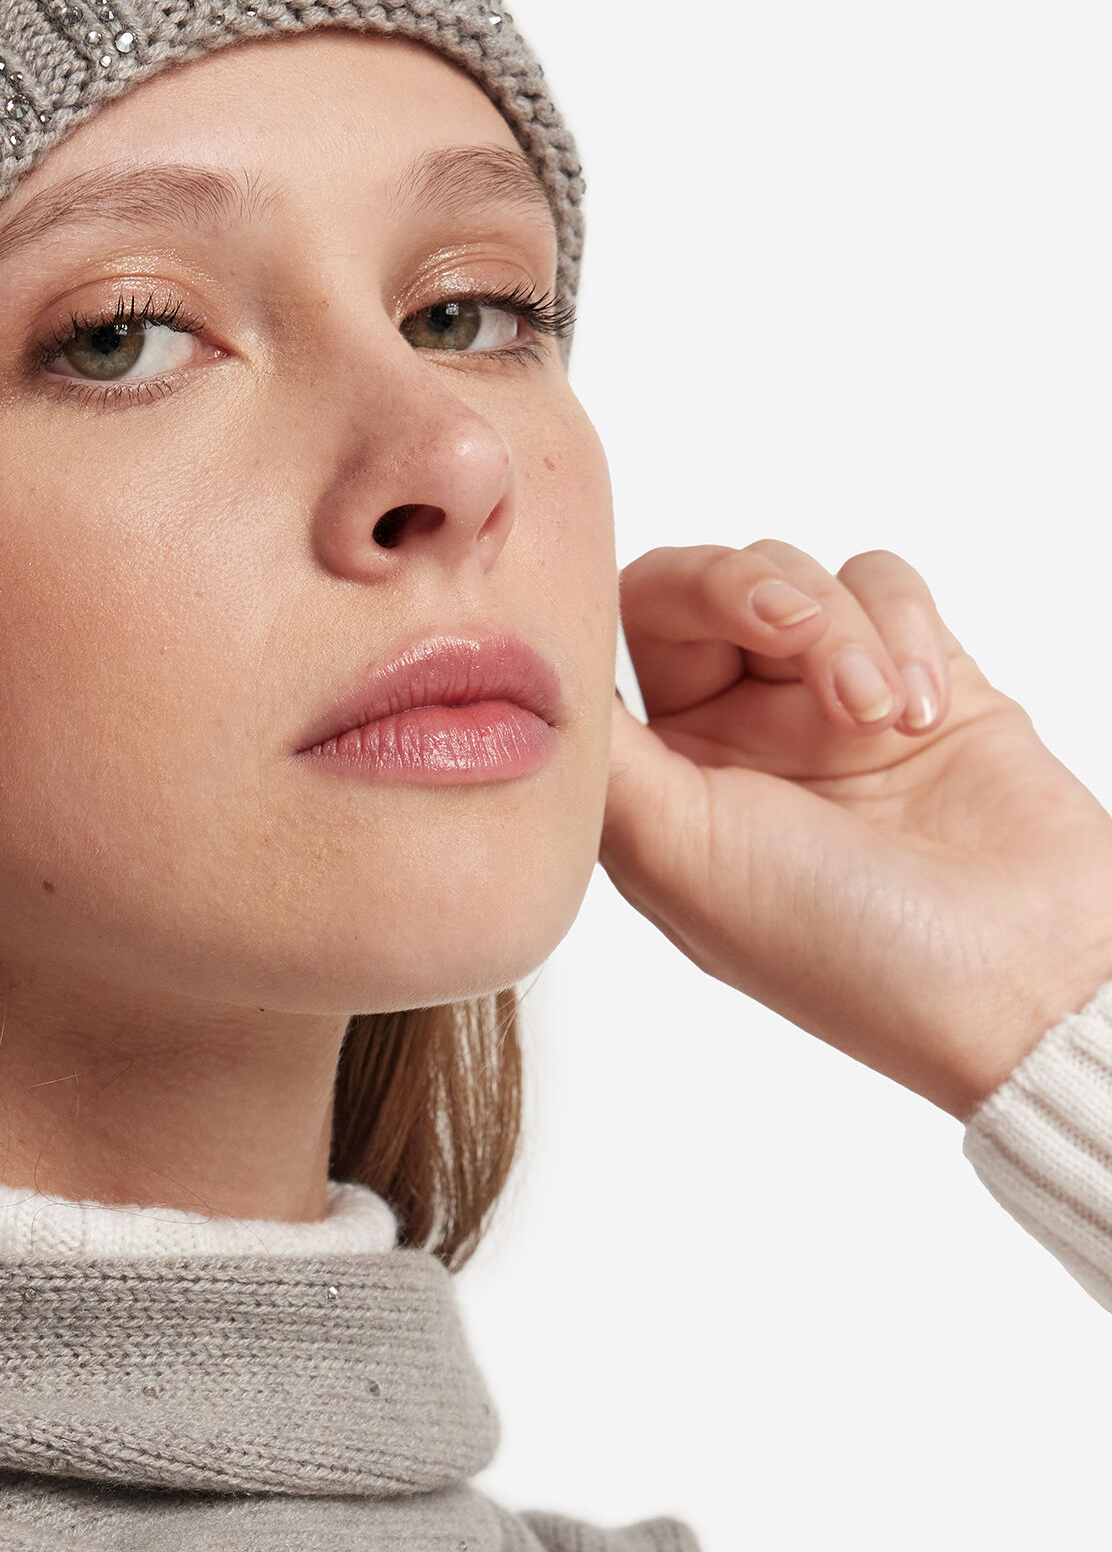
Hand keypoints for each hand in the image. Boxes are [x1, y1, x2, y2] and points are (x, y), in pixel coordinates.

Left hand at [599, 540, 1111, 1115]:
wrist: (1022, 979)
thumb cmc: (844, 947)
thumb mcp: (673, 853)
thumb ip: (596, 752)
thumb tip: (529, 671)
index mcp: (659, 782)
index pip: (609, 638)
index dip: (634, 601)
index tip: (678, 614)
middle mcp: (733, 736)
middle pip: (698, 584)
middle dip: (748, 589)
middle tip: (793, 629)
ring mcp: (825, 704)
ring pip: (797, 573)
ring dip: (843, 629)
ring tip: (879, 717)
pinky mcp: (920, 675)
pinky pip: (885, 582)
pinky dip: (905, 626)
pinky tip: (923, 712)